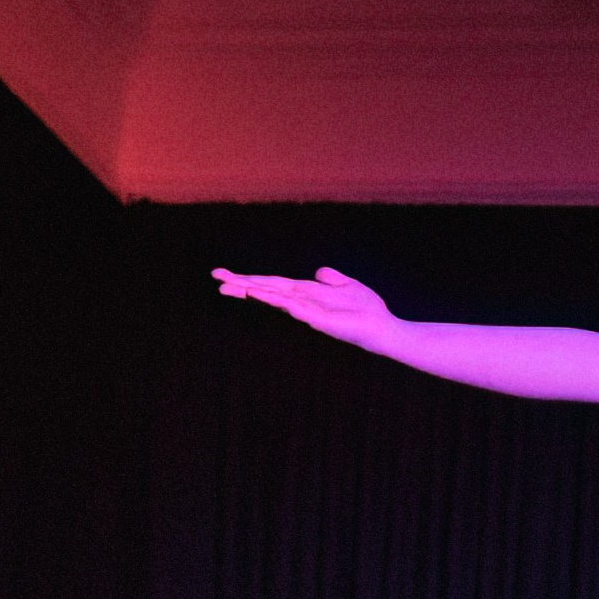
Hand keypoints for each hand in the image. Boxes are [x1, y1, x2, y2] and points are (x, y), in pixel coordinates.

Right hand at [211, 262, 403, 342]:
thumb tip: (318, 271)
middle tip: (215, 278)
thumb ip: (331, 278)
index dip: (250, 278)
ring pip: (273, 298)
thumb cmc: (366, 309)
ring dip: (251, 290)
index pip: (272, 284)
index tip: (225, 274)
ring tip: (228, 285)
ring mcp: (307, 311)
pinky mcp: (317, 319)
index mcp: (305, 293)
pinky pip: (293, 307)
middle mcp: (301, 302)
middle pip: (266, 290)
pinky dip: (276, 300)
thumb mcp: (347, 285)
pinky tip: (261, 295)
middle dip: (241, 284)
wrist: (382, 327)